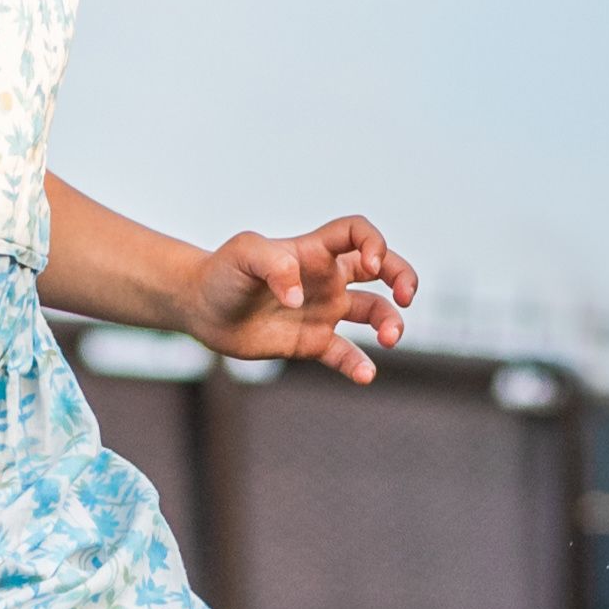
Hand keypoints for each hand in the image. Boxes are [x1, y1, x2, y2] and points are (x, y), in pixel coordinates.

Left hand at [176, 216, 417, 384]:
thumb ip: (272, 264)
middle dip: (404, 277)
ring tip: (390, 339)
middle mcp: (326, 278)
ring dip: (390, 323)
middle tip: (407, 296)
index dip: (374, 242)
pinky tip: (365, 375)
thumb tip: (297, 298)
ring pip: (373, 312)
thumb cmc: (222, 273)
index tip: (372, 262)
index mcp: (314, 251)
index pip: (357, 232)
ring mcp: (323, 311)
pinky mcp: (313, 342)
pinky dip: (359, 365)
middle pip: (382, 269)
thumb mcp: (242, 254)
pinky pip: (345, 354)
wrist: (201, 309)